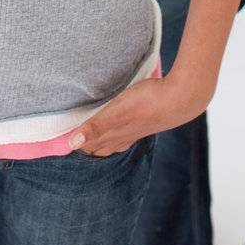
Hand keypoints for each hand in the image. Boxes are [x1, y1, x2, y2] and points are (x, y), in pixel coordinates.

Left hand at [68, 73, 210, 157]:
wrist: (181, 98)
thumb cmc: (147, 103)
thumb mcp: (116, 113)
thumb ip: (95, 127)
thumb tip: (72, 143)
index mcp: (115, 134)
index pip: (90, 146)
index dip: (77, 145)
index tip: (62, 144)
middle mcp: (125, 135)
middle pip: (102, 146)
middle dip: (88, 146)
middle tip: (73, 143)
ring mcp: (138, 129)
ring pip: (115, 140)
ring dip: (103, 141)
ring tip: (93, 141)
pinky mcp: (148, 120)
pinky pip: (129, 131)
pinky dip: (119, 132)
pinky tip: (123, 128)